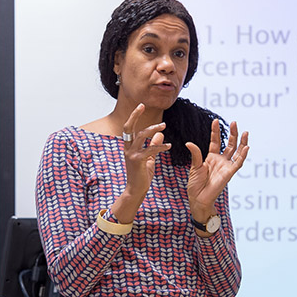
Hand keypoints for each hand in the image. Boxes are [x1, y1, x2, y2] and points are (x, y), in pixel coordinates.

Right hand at [113, 104, 171, 221]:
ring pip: (141, 135)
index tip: (141, 106)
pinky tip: (169, 146)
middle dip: (134, 115)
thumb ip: (154, 145)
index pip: (129, 128)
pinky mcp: (137, 161)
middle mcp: (128, 148)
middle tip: (143, 106)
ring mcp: (131, 154)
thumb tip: (161, 134)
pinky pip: (150, 150)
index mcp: (129, 147)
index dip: (134, 116)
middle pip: (129, 127)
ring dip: (152, 129)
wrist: (135, 191)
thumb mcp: (149, 159)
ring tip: (163, 125)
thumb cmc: (141, 176)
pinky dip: (160, 146)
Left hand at [185, 119, 248, 220]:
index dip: (216, 131)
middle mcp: (220, 160)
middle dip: (232, 133)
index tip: (215, 121)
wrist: (198, 198)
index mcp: (211, 157)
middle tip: (234, 122)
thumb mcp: (194, 166)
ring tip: (244, 132)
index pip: (216, 141)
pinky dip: (243, 155)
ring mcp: (226, 166)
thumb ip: (195, 154)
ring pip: (236, 152)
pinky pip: (238, 163)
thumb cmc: (195, 184)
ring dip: (241, 142)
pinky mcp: (229, 173)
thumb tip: (189, 143)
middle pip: (229, 144)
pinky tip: (246, 147)